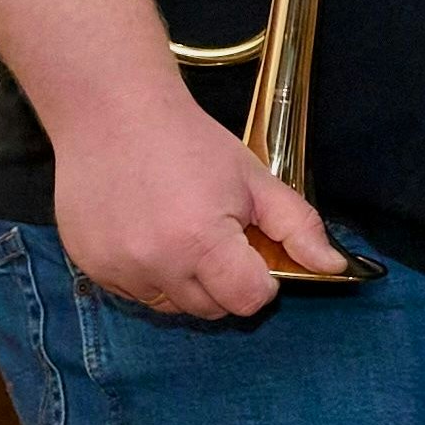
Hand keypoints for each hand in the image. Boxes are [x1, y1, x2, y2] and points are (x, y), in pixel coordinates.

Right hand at [51, 95, 340, 319]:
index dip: (262, 281)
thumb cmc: (190, 142)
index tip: (254, 253)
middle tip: (221, 236)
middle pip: (211, 309)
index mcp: (202, 242)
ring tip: (183, 232)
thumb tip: (333, 266)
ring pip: (171, 306)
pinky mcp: (91, 267)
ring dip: (186, 283)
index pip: (248, 300)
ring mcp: (117, 270)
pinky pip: (135, 294)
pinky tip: (152, 234)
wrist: (114, 115)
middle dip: (226, 282)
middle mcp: (155, 265)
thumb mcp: (256, 179)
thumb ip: (298, 227)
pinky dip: (150, 276)